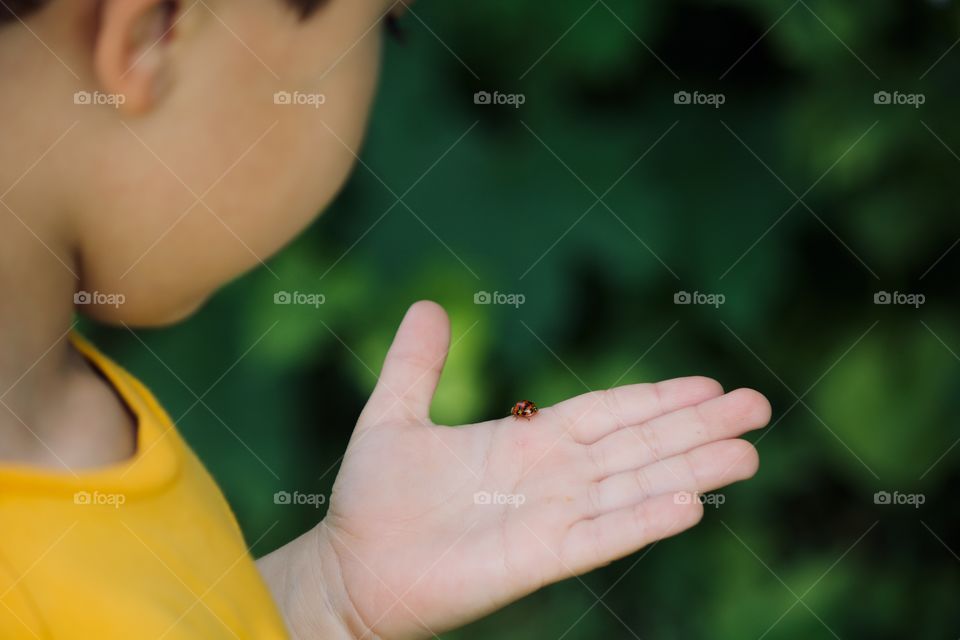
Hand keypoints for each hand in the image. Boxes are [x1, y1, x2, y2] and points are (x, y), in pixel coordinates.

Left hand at [266, 302, 770, 638]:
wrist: (349, 569)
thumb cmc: (372, 499)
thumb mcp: (394, 415)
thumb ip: (417, 364)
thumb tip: (429, 304)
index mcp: (526, 442)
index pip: (606, 413)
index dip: (657, 399)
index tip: (709, 384)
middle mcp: (550, 478)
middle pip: (636, 445)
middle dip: (696, 427)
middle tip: (759, 407)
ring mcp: (548, 518)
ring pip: (633, 486)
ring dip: (690, 469)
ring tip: (748, 453)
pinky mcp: (536, 559)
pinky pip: (600, 536)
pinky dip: (643, 520)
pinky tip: (690, 504)